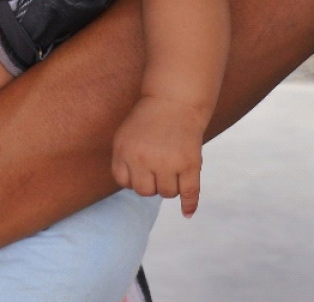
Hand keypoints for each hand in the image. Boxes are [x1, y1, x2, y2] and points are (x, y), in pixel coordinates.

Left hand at [110, 96, 205, 214]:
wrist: (175, 101)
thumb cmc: (149, 120)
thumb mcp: (125, 136)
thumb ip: (124, 161)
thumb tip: (132, 189)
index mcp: (124, 151)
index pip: (124, 182)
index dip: (133, 177)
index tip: (141, 166)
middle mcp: (143, 159)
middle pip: (145, 191)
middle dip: (151, 183)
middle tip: (158, 167)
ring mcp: (168, 162)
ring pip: (167, 193)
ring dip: (170, 185)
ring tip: (173, 167)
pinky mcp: (190, 163)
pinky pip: (189, 192)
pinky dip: (189, 204)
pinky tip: (187, 212)